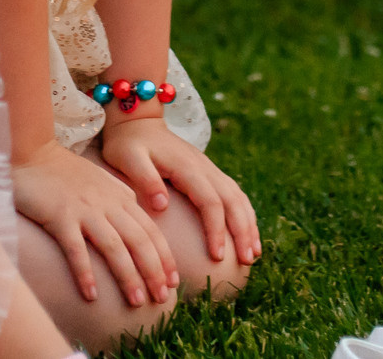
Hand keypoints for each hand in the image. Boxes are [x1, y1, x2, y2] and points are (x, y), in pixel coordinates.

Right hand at [12, 139, 177, 308]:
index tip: (173, 282)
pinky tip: (92, 295)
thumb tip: (137, 220)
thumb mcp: (101, 180)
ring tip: (136, 302)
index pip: (151, 230)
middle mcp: (107, 204)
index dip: (164, 258)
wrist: (31, 152)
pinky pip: (76, 249)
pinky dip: (86, 272)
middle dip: (154, 272)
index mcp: (120, 197)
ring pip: (114, 247)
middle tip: (161, 299)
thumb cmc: (63, 170)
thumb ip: (120, 198)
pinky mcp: (60, 216)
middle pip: (139, 241)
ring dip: (128, 276)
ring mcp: (84, 210)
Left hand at [101, 113, 262, 275]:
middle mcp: (204, 167)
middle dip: (243, 231)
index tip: (217, 256)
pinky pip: (233, 194)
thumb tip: (163, 205)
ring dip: (248, 224)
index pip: (210, 202)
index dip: (216, 229)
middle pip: (232, 200)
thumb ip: (145, 180)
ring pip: (238, 197)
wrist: (137, 121)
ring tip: (254, 253)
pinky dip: (244, 214)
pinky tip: (248, 233)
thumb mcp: (128, 159)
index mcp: (186, 167)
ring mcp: (209, 168)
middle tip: (248, 260)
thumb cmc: (128, 144)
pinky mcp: (208, 172)